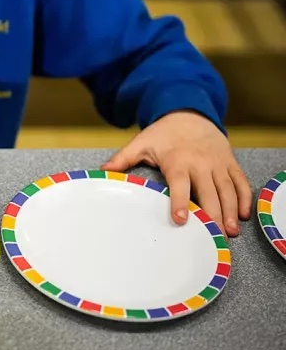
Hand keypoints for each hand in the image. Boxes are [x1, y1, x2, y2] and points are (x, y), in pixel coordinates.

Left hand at [102, 111, 251, 235]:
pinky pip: (241, 182)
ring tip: (231, 231)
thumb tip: (103, 171)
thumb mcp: (141, 143)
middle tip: (216, 236)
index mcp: (177, 161)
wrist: (189, 114)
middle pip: (209, 192)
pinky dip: (245, 198)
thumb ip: (123, 159)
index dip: (180, 201)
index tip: (181, 219)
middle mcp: (200, 164)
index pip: (179, 184)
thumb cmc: (163, 134)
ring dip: (231, 211)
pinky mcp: (230, 163)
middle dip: (214, 214)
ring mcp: (218, 164)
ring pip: (228, 190)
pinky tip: (244, 215)